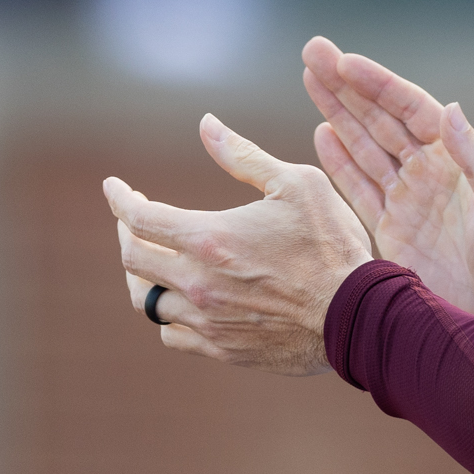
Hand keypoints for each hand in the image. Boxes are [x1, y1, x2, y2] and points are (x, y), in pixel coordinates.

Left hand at [105, 113, 374, 375]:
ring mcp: (208, 320)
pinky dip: (167, 315)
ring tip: (153, 260)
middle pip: (133, 259)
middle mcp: (198, 283)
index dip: (119, 198)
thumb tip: (205, 124)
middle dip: (125, 233)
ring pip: (147, 302)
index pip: (139, 218)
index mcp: (209, 238)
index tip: (114, 187)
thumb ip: (243, 155)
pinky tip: (179, 301)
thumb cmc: (332, 244)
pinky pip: (172, 335)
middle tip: (132, 220)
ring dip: (143, 276)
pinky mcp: (223, 349)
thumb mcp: (297, 183)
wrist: (358, 317)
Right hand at [301, 36, 473, 324]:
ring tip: (310, 78)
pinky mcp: (390, 230)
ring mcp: (407, 198)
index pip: (409, 108)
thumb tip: (450, 108)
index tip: (344, 60)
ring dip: (336, 112)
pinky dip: (338, 160)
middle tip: (313, 52)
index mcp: (456, 158)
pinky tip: (321, 132)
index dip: (376, 83)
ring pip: (363, 144)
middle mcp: (428, 170)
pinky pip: (358, 186)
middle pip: (379, 117)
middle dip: (346, 85)